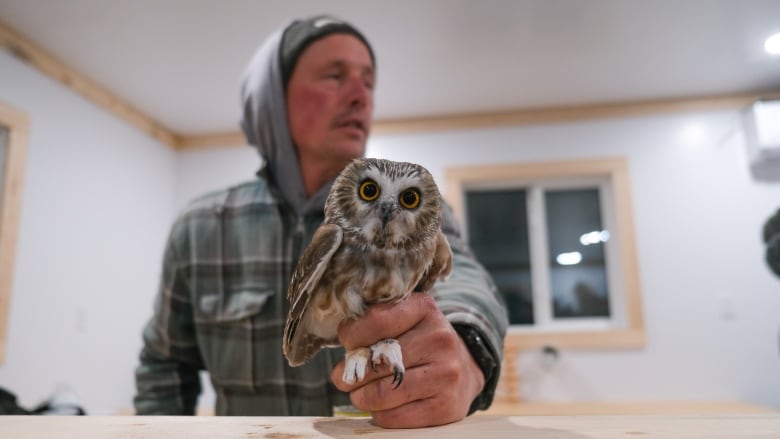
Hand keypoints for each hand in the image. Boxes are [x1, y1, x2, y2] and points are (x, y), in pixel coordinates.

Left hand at [331, 293, 484, 427]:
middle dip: (351, 374)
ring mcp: (445, 374)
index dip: (352, 335)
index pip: (376, 320)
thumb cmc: (420, 343)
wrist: (465, 370)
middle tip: (344, 378)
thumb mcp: (405, 319)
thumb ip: (375, 325)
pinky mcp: (445, 407)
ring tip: (359, 394)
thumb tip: (347, 355)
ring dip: (361, 397)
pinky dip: (379, 414)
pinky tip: (382, 407)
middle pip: (377, 362)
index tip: (349, 344)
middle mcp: (439, 339)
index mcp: (425, 309)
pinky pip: (394, 417)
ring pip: (382, 394)